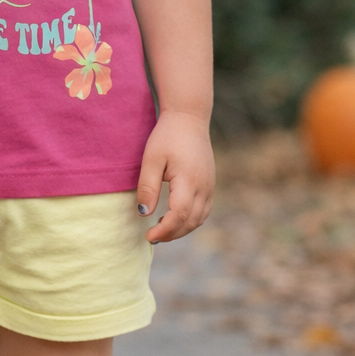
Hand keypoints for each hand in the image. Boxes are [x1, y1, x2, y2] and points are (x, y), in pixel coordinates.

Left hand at [136, 110, 213, 243]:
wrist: (189, 119)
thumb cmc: (167, 136)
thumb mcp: (151, 159)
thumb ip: (148, 187)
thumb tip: (144, 213)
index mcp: (189, 180)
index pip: (179, 215)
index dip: (164, 230)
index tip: (148, 236)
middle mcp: (204, 187)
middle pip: (191, 222)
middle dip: (172, 234)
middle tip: (152, 237)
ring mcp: (210, 186)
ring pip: (199, 219)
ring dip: (181, 229)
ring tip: (161, 230)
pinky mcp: (210, 184)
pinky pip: (203, 210)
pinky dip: (190, 220)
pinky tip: (174, 219)